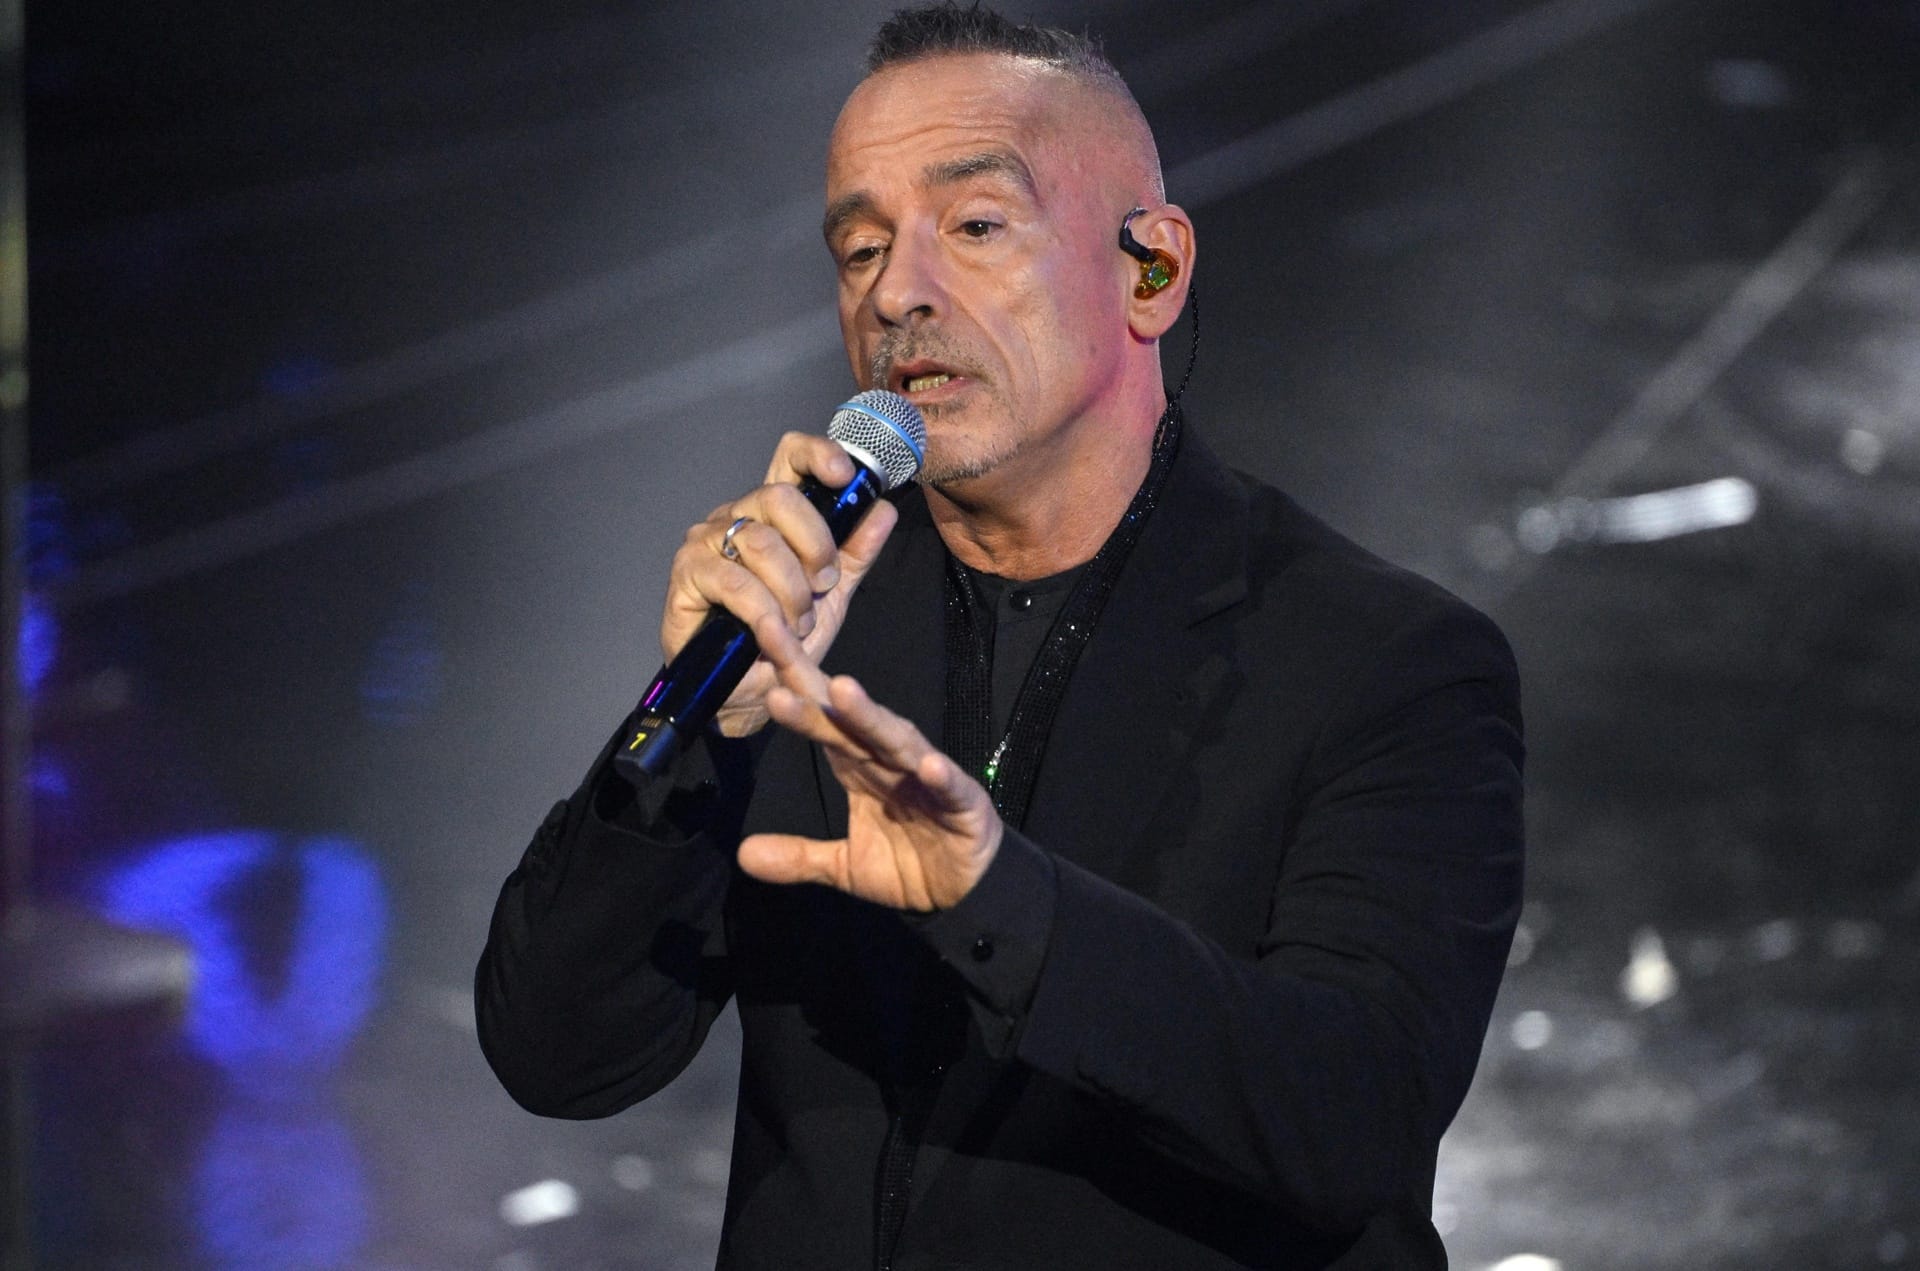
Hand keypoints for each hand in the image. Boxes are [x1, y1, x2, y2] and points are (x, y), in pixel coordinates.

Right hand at [660, 432, 898, 737]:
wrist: (749, 692)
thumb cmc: (784, 638)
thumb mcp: (832, 595)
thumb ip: (855, 552)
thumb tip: (884, 510)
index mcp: (773, 514)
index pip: (790, 458)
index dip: (818, 455)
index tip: (845, 476)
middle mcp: (736, 516)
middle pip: (779, 497)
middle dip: (814, 544)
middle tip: (824, 585)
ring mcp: (706, 541)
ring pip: (760, 542)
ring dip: (790, 589)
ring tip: (798, 623)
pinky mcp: (687, 573)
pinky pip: (735, 580)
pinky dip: (763, 610)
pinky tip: (773, 631)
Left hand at [736, 636, 1002, 911]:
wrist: (967, 891)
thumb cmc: (910, 863)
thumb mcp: (845, 866)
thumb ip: (799, 856)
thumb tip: (743, 856)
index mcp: (858, 766)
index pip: (821, 717)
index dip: (792, 681)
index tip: (760, 637)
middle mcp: (888, 761)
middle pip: (849, 717)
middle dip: (815, 683)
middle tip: (776, 639)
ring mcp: (926, 777)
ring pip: (896, 740)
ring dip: (871, 716)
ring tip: (844, 690)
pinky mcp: (963, 802)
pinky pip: (949, 786)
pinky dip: (940, 774)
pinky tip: (927, 765)